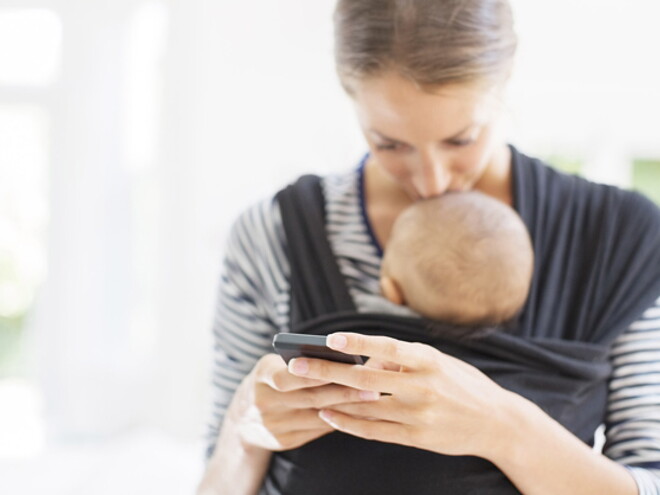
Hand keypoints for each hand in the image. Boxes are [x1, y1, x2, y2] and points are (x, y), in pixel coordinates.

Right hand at [229, 353, 381, 451]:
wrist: (242, 419)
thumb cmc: (269, 380)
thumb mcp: (273, 365)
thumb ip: (299, 361)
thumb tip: (340, 355)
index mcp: (261, 377)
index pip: (288, 376)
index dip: (315, 373)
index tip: (344, 367)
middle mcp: (264, 403)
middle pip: (310, 397)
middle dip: (343, 391)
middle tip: (372, 385)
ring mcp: (274, 425)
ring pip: (318, 415)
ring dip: (347, 407)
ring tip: (372, 398)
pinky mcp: (284, 441)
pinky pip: (317, 429)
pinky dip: (338, 419)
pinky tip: (358, 412)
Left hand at [287, 333, 512, 458]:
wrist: (497, 423)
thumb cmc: (462, 384)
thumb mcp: (438, 362)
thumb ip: (402, 360)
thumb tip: (366, 361)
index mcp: (428, 360)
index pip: (386, 347)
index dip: (357, 343)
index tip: (330, 338)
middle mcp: (422, 386)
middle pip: (364, 378)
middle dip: (327, 371)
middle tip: (297, 365)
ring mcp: (418, 415)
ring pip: (364, 407)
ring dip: (331, 398)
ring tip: (305, 391)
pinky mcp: (416, 438)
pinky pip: (374, 431)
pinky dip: (348, 423)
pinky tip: (329, 416)